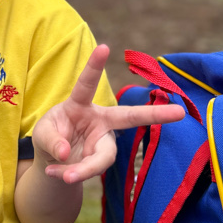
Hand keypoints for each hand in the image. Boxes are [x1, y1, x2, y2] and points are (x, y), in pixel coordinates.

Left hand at [31, 44, 183, 184]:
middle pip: (129, 117)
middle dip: (154, 115)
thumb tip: (66, 154)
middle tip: (180, 113)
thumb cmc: (51, 137)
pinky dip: (71, 174)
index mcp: (80, 104)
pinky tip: (56, 173)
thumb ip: (52, 140)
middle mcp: (99, 120)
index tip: (104, 47)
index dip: (95, 66)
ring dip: (83, 169)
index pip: (87, 84)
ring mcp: (104, 141)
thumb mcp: (42, 134)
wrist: (55, 161)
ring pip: (104, 157)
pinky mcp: (102, 159)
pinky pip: (91, 170)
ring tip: (65, 175)